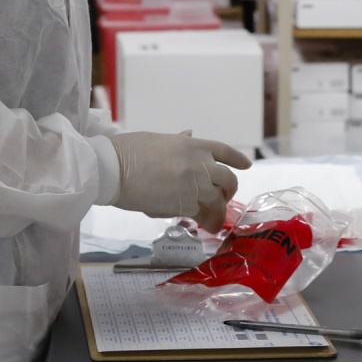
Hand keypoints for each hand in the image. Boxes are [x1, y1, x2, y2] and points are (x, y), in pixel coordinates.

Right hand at [108, 131, 252, 224]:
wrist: (115, 168)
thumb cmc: (128, 151)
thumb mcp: (158, 140)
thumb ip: (178, 142)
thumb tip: (189, 135)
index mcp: (193, 146)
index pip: (225, 152)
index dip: (238, 160)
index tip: (246, 165)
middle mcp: (200, 165)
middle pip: (228, 179)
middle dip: (229, 190)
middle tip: (224, 198)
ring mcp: (195, 185)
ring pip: (217, 201)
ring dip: (218, 211)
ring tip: (215, 220)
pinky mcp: (185, 205)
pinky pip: (202, 214)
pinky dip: (205, 220)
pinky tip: (204, 226)